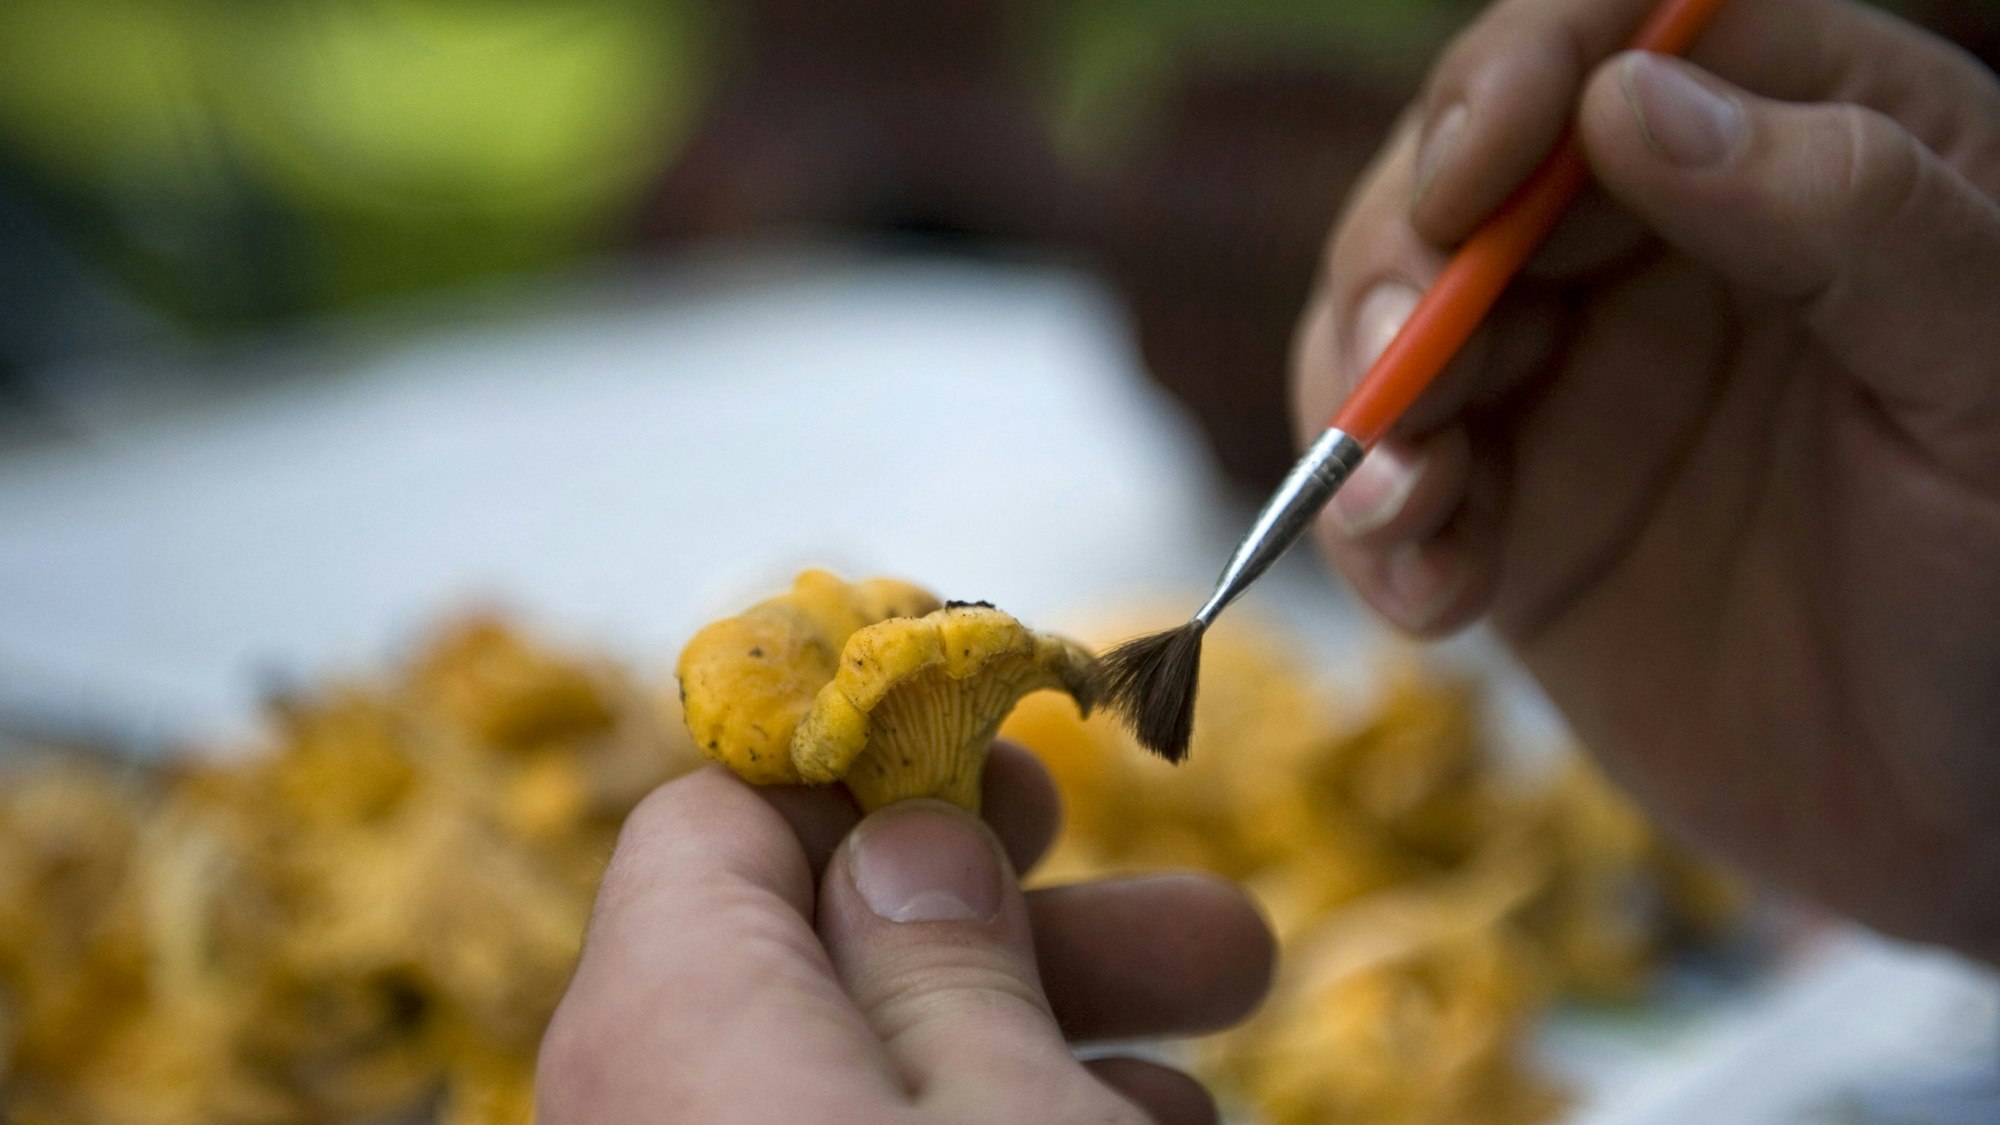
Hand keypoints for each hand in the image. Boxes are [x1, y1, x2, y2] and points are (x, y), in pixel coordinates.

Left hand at [536, 746, 1273, 1123]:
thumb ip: (945, 956)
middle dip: (1034, 919)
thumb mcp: (1000, 1107)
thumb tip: (904, 841)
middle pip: (827, 950)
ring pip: (865, 1068)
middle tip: (1190, 916)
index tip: (1027, 762)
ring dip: (1049, 1031)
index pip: (721, 812)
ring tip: (1214, 1031)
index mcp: (666, 1017)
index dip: (882, 764)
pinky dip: (991, 1122)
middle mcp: (645, 1105)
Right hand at [1294, 0, 1999, 957]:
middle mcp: (1665, 239)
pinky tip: (1433, 594)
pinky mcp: (1502, 499)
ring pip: (1389, 312)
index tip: (1471, 177)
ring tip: (1408, 508)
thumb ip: (1851, 217)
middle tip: (1394, 371)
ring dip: (1364, 402)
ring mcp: (1568, 370)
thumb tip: (1632, 104)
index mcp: (1812, 151)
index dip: (1523, 73)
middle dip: (1405, 265)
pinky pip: (1381, 472)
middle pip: (1466, 170)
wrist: (1956, 822)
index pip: (1635, 34)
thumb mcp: (1986, 389)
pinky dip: (1368, 526)